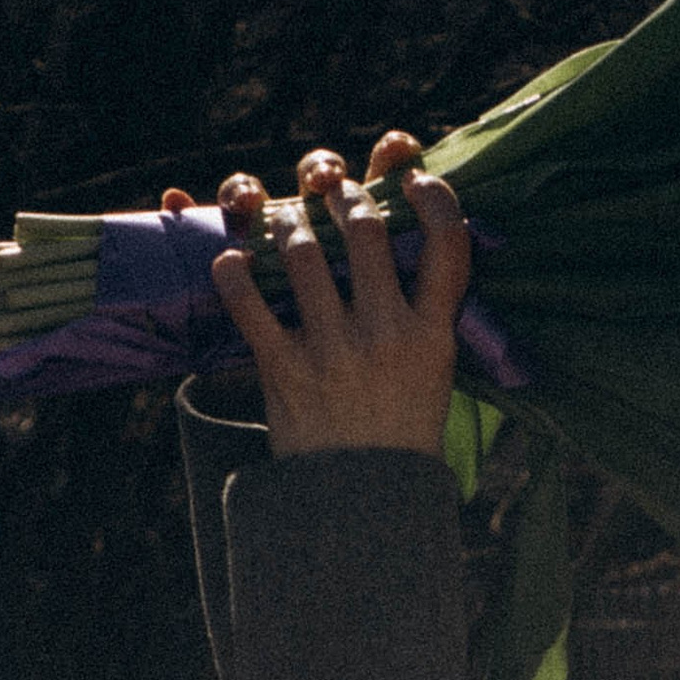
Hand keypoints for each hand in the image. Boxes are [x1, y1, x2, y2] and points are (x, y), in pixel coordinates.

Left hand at [207, 130, 468, 456]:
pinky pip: (248, 302)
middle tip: (332, 188)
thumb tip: (420, 250)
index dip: (436, 198)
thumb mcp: (435, 372)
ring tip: (285, 221)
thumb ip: (427, 314)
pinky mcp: (284, 369)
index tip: (415, 178)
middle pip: (366, 230)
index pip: (448, 245)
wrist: (363, 501)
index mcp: (431, 334)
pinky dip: (233, 273)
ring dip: (288, 223)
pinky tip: (231, 261)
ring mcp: (333, 350)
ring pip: (302, 252)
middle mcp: (385, 334)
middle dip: (345, 194)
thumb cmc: (400, 429)